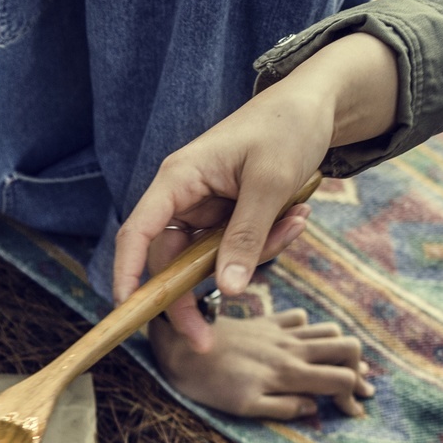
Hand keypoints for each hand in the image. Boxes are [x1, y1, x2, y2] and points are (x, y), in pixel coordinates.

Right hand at [113, 32, 398, 350]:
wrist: (317, 103)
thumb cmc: (288, 127)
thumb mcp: (271, 183)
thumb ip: (246, 237)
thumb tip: (227, 289)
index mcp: (179, 179)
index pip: (137, 232)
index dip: (126, 273)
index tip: (126, 311)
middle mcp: (183, 196)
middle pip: (170, 261)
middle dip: (193, 296)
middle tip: (207, 339)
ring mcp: (205, 208)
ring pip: (209, 259)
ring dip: (252, 256)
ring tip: (295, 222)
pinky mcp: (226, 215)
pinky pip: (235, 248)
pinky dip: (264, 243)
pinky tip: (296, 216)